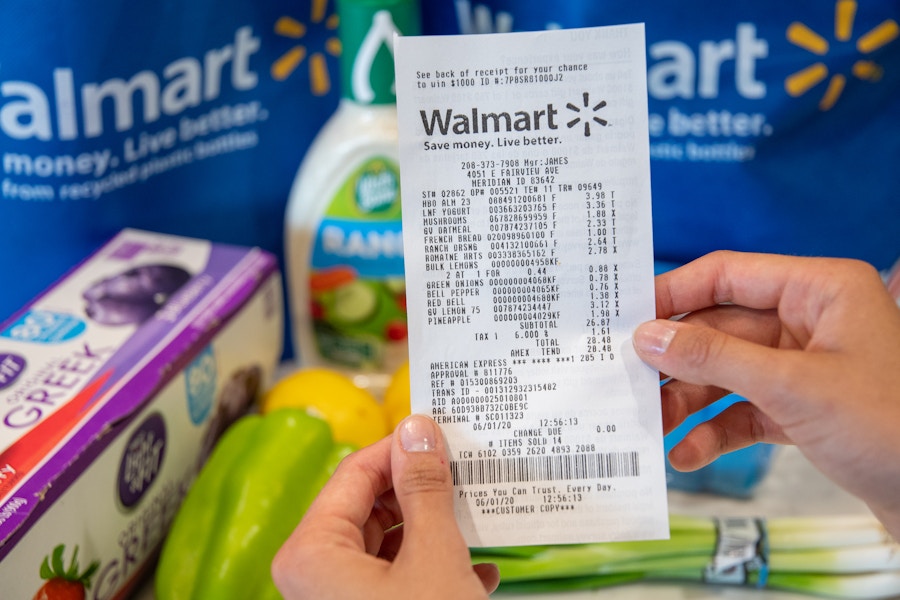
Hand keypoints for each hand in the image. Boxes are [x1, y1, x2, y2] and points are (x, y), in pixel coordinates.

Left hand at [271, 414, 498, 598]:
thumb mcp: (434, 556)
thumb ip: (424, 489)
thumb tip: (417, 431)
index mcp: (311, 553)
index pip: (356, 472)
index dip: (402, 448)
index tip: (440, 435)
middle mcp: (313, 576)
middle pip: (369, 507)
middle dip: (422, 493)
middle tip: (463, 475)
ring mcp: (335, 598)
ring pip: (387, 544)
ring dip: (433, 534)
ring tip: (474, 521)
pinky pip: (394, 579)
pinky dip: (432, 570)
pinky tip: (475, 572)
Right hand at [632, 251, 899, 536]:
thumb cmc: (892, 428)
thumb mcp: (792, 387)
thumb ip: (713, 357)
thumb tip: (648, 337)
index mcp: (820, 290)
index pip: (728, 275)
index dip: (674, 293)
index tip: (627, 317)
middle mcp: (810, 322)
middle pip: (720, 329)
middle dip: (676, 361)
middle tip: (629, 380)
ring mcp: (805, 367)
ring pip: (726, 372)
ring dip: (688, 400)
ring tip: (653, 424)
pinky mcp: (802, 409)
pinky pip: (743, 410)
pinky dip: (715, 430)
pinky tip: (688, 453)